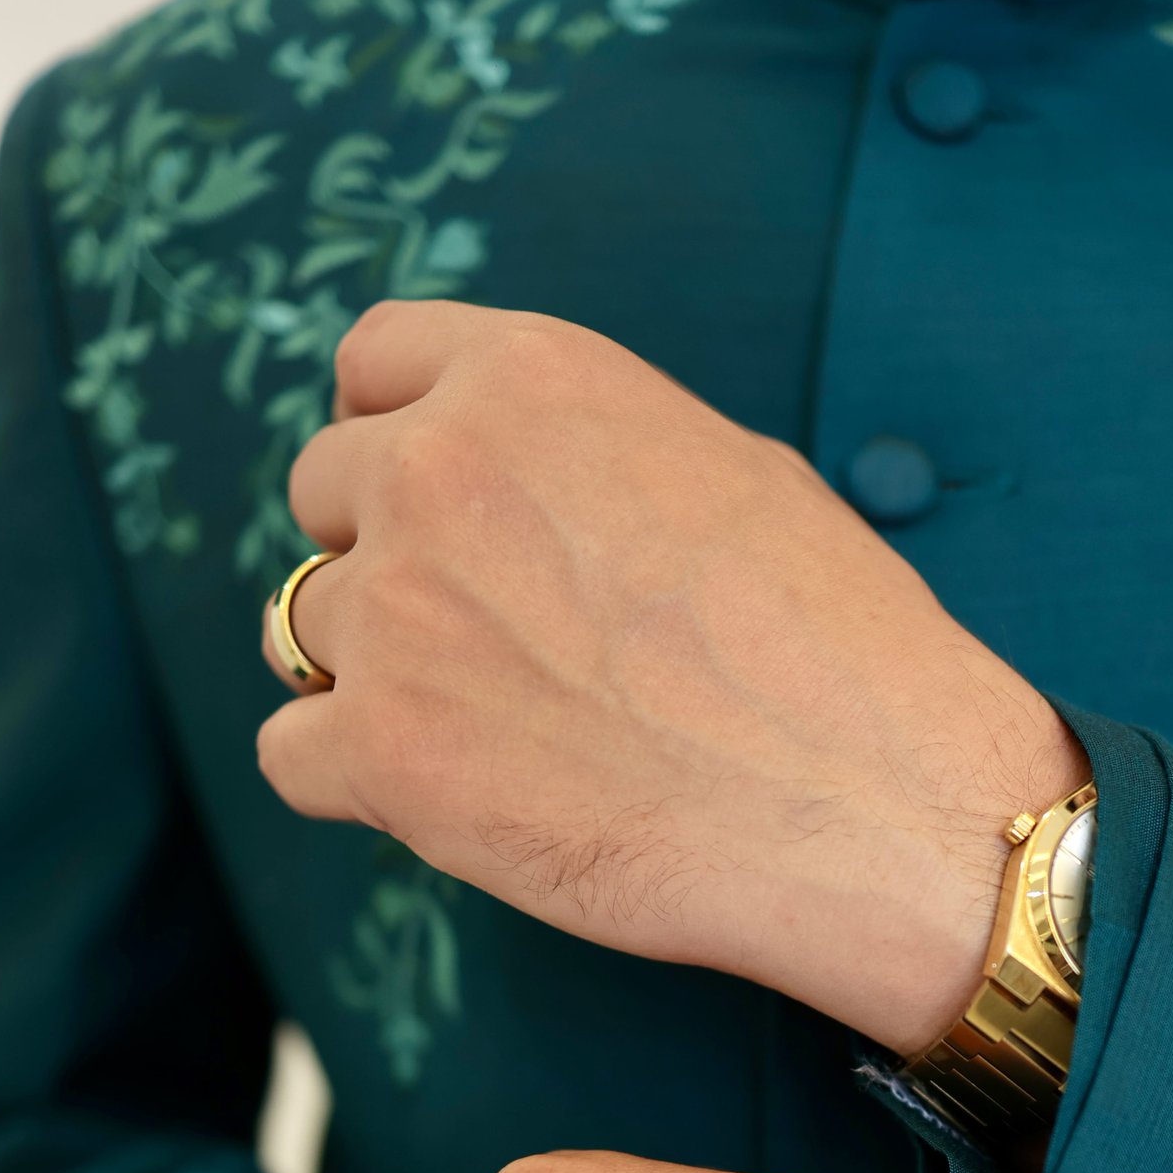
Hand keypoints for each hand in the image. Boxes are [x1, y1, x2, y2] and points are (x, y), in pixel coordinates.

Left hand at [257, 301, 1086, 1056]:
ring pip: (306, 631)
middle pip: (325, 497)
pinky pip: (291, 752)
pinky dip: (358, 783)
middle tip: (494, 643)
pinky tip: (460, 800)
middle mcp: (438, 472)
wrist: (880, 808)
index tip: (431, 503)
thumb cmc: (837, 650)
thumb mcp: (726, 470)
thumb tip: (511, 483)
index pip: (373, 364)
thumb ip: (579, 454)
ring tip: (506, 733)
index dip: (395, 436)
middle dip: (390, 562)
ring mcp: (396, 614)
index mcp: (528, 378)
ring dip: (381, 678)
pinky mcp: (383, 754)